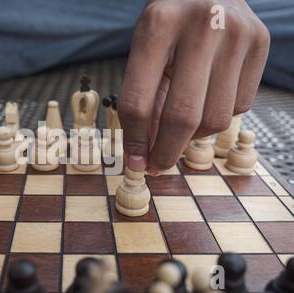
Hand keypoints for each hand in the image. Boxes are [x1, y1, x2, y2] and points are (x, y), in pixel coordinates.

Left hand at [119, 0, 269, 174]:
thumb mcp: (145, 51)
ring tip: (182, 123)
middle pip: (182, 117)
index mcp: (157, 25)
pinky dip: (219, 115)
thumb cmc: (170, 25)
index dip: (135, 141)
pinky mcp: (261, 43)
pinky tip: (208, 98)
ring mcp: (237, 33)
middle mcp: (201, 25)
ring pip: (215, 119)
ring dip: (193, 135)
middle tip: (158, 165)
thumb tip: (146, 154)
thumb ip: (144, 100)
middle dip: (167, 152)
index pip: (138, 101)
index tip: (137, 163)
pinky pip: (240, 107)